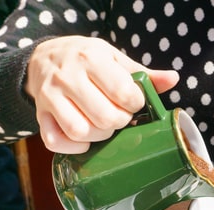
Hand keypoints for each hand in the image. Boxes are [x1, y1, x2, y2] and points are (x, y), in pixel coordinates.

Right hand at [25, 36, 178, 152]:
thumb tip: (173, 79)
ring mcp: (50, 98)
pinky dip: (74, 147)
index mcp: (91, 59)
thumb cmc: (86, 59)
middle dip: (120, 122)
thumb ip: (143, 73)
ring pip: (80, 131)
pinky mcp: (40, 115)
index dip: (135, 104)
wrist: (42, 57)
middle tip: (120, 116)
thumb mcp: (114, 58)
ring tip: (104, 126)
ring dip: (100, 136)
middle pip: (105, 117)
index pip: (123, 92)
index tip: (134, 103)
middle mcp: (67, 77)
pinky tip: (86, 139)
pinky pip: (55, 142)